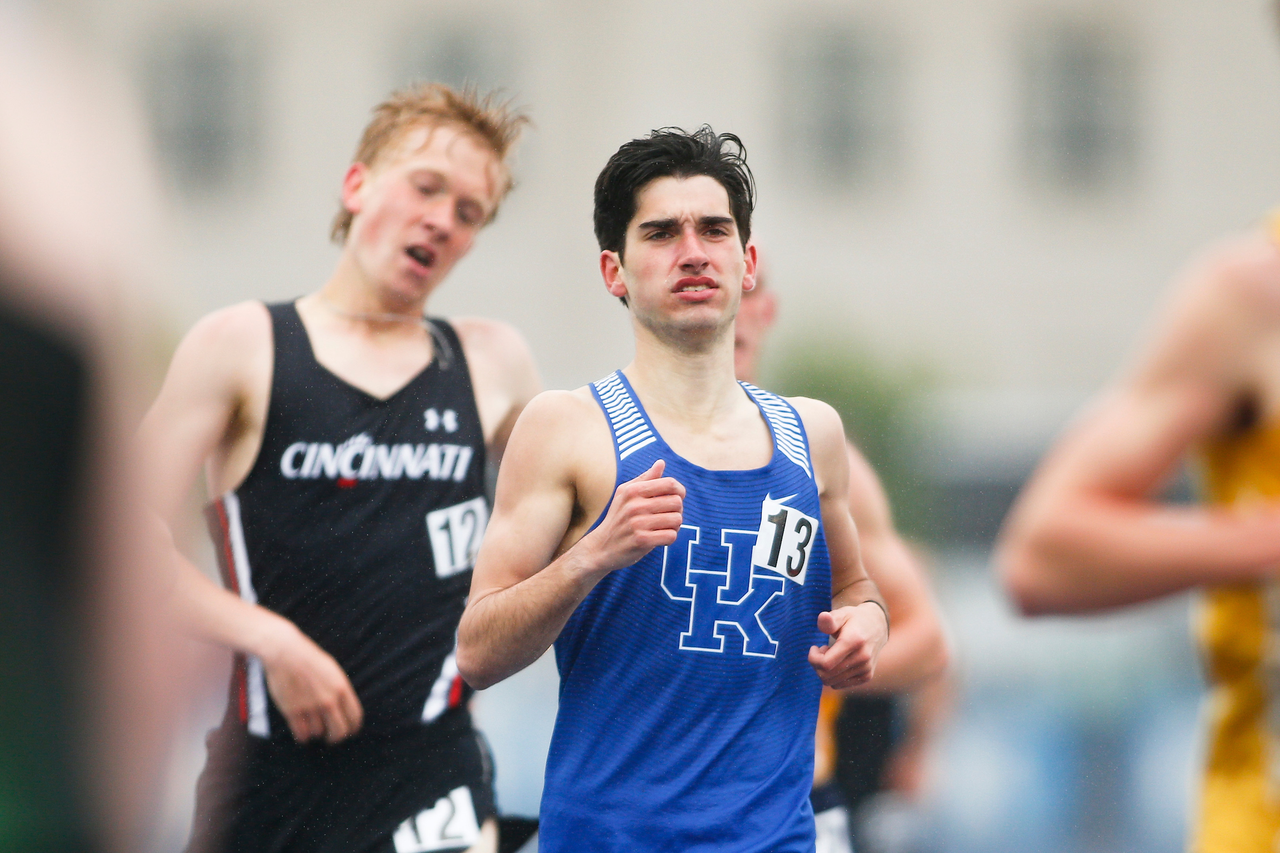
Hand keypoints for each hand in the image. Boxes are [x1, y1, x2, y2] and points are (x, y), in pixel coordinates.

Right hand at [257, 617, 363, 743]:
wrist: (286, 653)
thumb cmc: (309, 660)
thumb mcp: (333, 671)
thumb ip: (340, 690)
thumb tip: (345, 710)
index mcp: (342, 688)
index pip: (355, 717)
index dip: (353, 728)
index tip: (349, 731)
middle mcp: (329, 700)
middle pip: (340, 732)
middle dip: (336, 737)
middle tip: (331, 737)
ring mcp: (310, 707)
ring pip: (318, 733)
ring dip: (316, 733)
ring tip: (312, 726)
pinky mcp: (293, 711)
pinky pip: (302, 734)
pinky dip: (303, 737)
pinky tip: (303, 732)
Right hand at [583, 459, 684, 571]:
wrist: (601, 547)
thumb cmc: (617, 518)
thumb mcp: (625, 494)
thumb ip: (645, 478)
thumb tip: (661, 462)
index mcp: (632, 490)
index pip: (670, 484)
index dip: (680, 491)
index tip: (676, 499)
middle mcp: (634, 505)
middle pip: (677, 502)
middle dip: (678, 510)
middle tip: (668, 516)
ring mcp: (637, 523)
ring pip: (676, 519)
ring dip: (675, 525)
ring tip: (664, 527)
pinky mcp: (641, 541)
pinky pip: (671, 536)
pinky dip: (669, 538)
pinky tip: (660, 538)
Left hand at [808, 602, 888, 688]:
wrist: (877, 626)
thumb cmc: (853, 619)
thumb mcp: (841, 614)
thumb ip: (830, 619)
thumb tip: (823, 617)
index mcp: (854, 641)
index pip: (826, 664)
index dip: (813, 658)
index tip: (814, 647)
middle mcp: (862, 657)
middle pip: (826, 675)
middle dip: (817, 664)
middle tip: (822, 650)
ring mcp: (866, 669)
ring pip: (832, 682)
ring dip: (825, 670)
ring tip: (831, 655)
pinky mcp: (867, 676)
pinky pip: (839, 685)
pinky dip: (833, 676)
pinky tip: (838, 662)